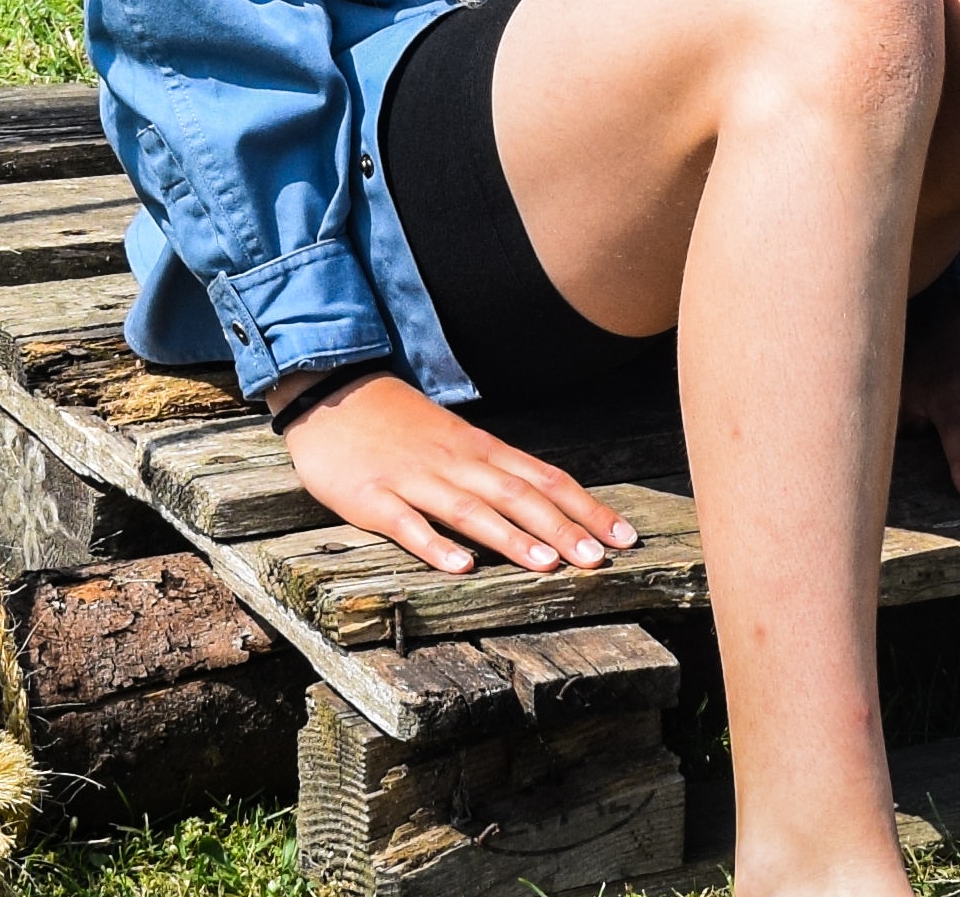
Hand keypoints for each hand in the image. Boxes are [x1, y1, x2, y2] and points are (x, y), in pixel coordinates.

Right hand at [272, 368, 641, 575]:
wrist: (335, 393)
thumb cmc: (402, 427)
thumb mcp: (457, 442)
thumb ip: (496, 472)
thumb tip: (549, 506)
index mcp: (481, 451)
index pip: (546, 479)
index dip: (586, 508)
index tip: (624, 538)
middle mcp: (458, 462)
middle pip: (518, 496)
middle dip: (563, 528)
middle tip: (601, 561)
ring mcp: (415, 479)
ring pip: (471, 509)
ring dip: (512, 537)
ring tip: (548, 565)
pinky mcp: (373, 498)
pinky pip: (407, 524)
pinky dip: (435, 544)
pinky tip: (460, 566)